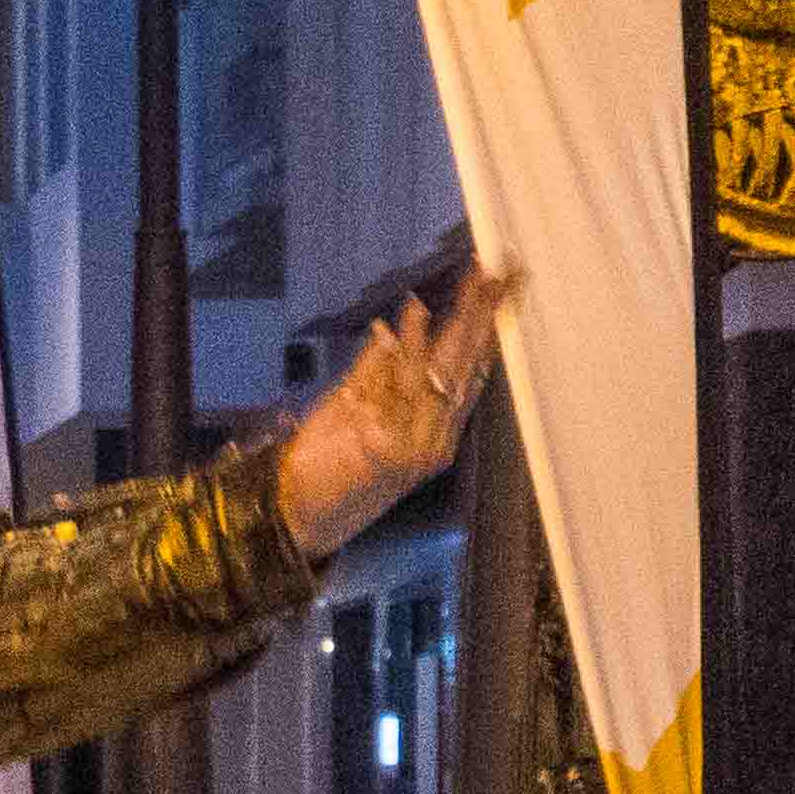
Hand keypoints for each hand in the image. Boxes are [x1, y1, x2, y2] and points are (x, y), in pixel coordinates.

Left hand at [274, 267, 516, 556]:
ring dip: (455, 323)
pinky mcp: (388, 450)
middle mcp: (433, 438)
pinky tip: (414, 313)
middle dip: (481, 317)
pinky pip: (402, 388)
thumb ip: (370, 374)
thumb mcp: (351, 413)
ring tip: (469, 281)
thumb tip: (387, 330)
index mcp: (433, 431)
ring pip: (440, 373)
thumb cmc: (327, 469)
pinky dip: (409, 348)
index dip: (485, 329)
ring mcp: (413, 445)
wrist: (297, 521)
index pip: (469, 371)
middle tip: (495, 272)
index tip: (498, 287)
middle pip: (463, 367)